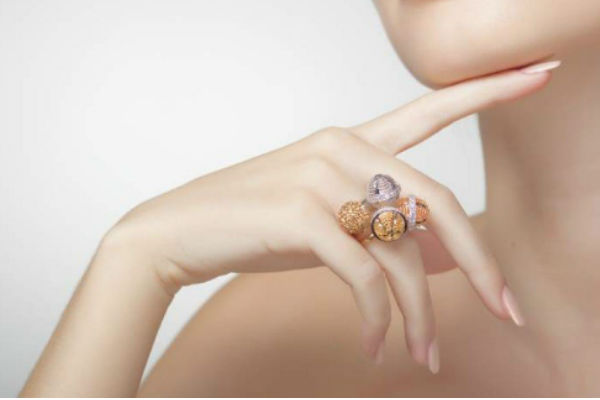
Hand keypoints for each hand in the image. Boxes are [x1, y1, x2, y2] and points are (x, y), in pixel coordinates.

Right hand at [104, 64, 553, 370]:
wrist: (179, 231)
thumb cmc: (256, 223)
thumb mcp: (329, 222)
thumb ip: (382, 230)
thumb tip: (439, 258)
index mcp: (352, 140)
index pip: (430, 106)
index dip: (487, 88)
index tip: (538, 69)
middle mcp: (342, 148)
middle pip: (437, 203)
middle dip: (479, 262)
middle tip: (506, 309)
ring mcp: (320, 177)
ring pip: (401, 251)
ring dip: (418, 312)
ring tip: (423, 352)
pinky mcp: (300, 214)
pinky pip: (363, 274)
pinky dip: (378, 317)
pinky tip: (375, 343)